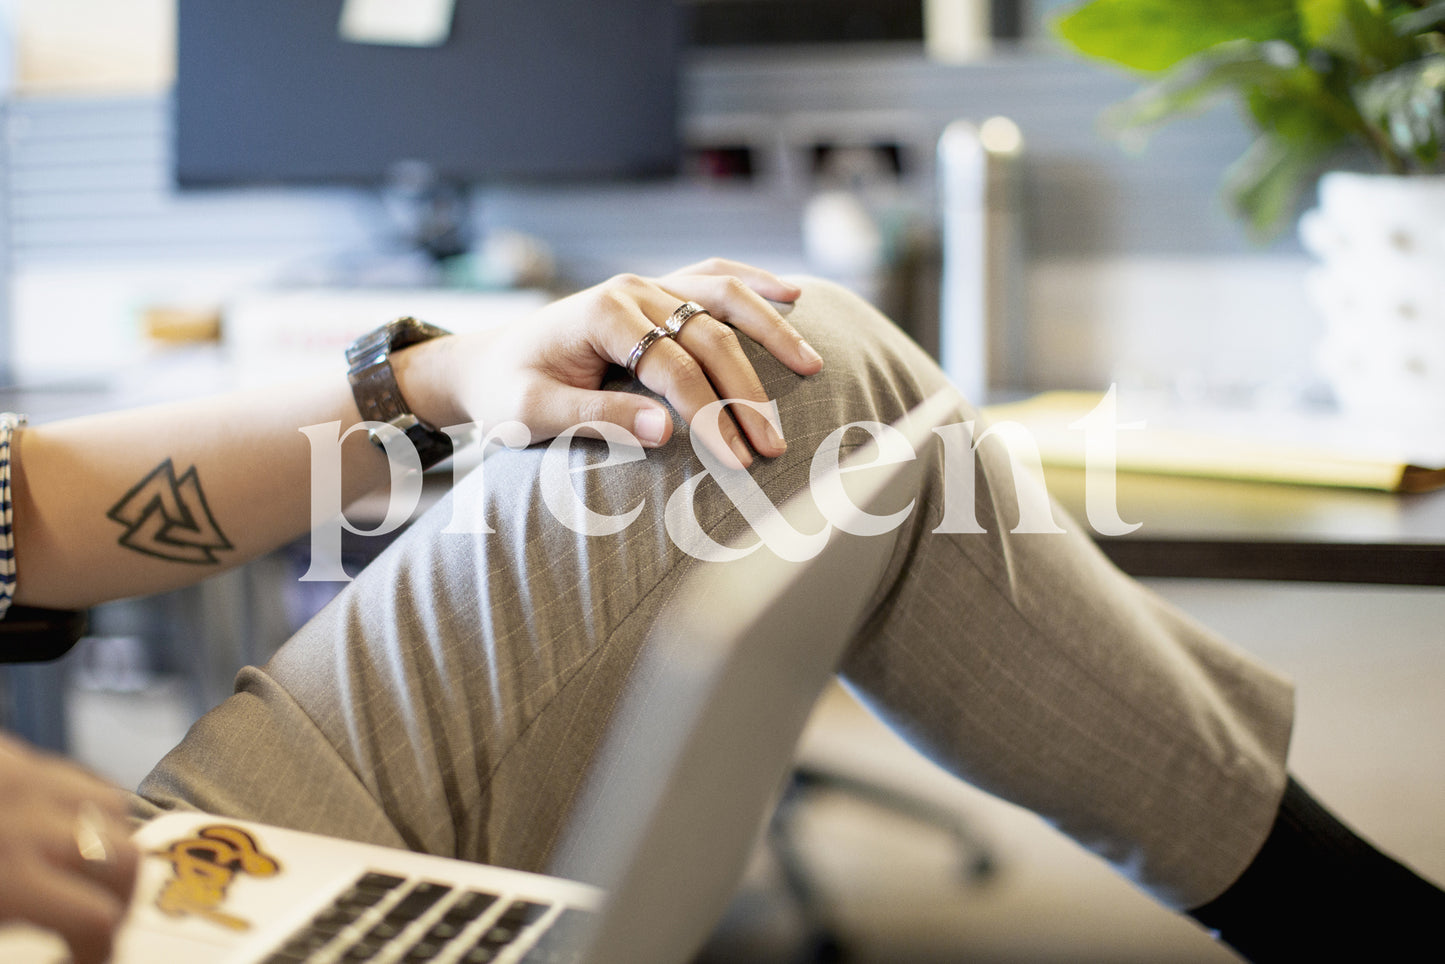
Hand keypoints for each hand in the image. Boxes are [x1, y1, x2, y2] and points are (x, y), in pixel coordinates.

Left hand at [0, 733, 139, 963]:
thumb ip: (11, 918)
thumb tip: (61, 936)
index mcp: (9, 875)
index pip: (98, 919)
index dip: (100, 951)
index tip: (85, 961)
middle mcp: (30, 817)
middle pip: (126, 859)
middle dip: (122, 898)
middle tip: (95, 926)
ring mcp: (25, 775)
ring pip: (111, 807)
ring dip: (107, 843)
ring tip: (79, 872)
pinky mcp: (13, 753)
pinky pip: (73, 776)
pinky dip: (80, 805)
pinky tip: (55, 830)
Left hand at [396, 259, 824, 468]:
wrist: (485, 362)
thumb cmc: (506, 392)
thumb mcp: (535, 413)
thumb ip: (596, 418)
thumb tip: (664, 430)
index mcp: (601, 312)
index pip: (672, 367)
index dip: (709, 414)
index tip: (738, 459)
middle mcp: (631, 289)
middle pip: (708, 336)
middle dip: (746, 394)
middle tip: (774, 445)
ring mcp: (648, 285)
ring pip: (724, 295)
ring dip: (770, 329)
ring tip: (811, 364)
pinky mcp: (658, 293)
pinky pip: (715, 278)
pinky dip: (756, 284)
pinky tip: (794, 295)